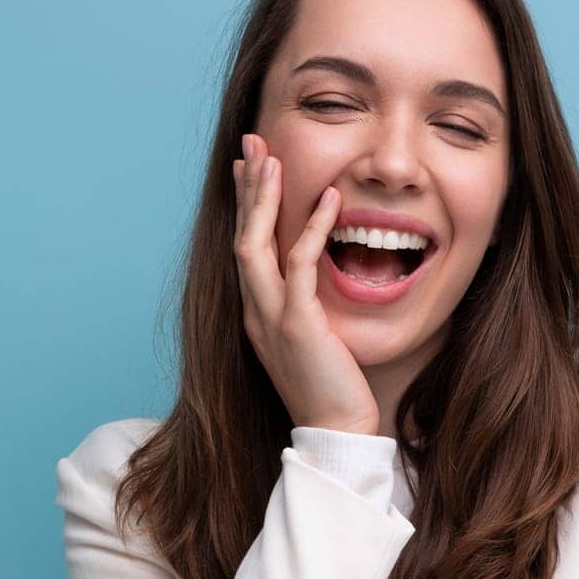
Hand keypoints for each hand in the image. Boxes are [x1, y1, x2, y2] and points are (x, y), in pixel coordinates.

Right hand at [232, 133, 380, 434]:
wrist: (337, 434)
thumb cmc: (335, 393)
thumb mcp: (316, 343)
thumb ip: (310, 310)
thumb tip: (319, 285)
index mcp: (258, 316)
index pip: (245, 250)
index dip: (245, 207)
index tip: (250, 169)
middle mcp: (256, 313)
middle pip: (241, 237)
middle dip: (247, 188)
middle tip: (254, 143)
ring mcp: (272, 319)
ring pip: (255, 246)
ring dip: (264, 199)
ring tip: (273, 157)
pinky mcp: (298, 326)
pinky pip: (299, 266)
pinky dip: (311, 229)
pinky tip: (329, 199)